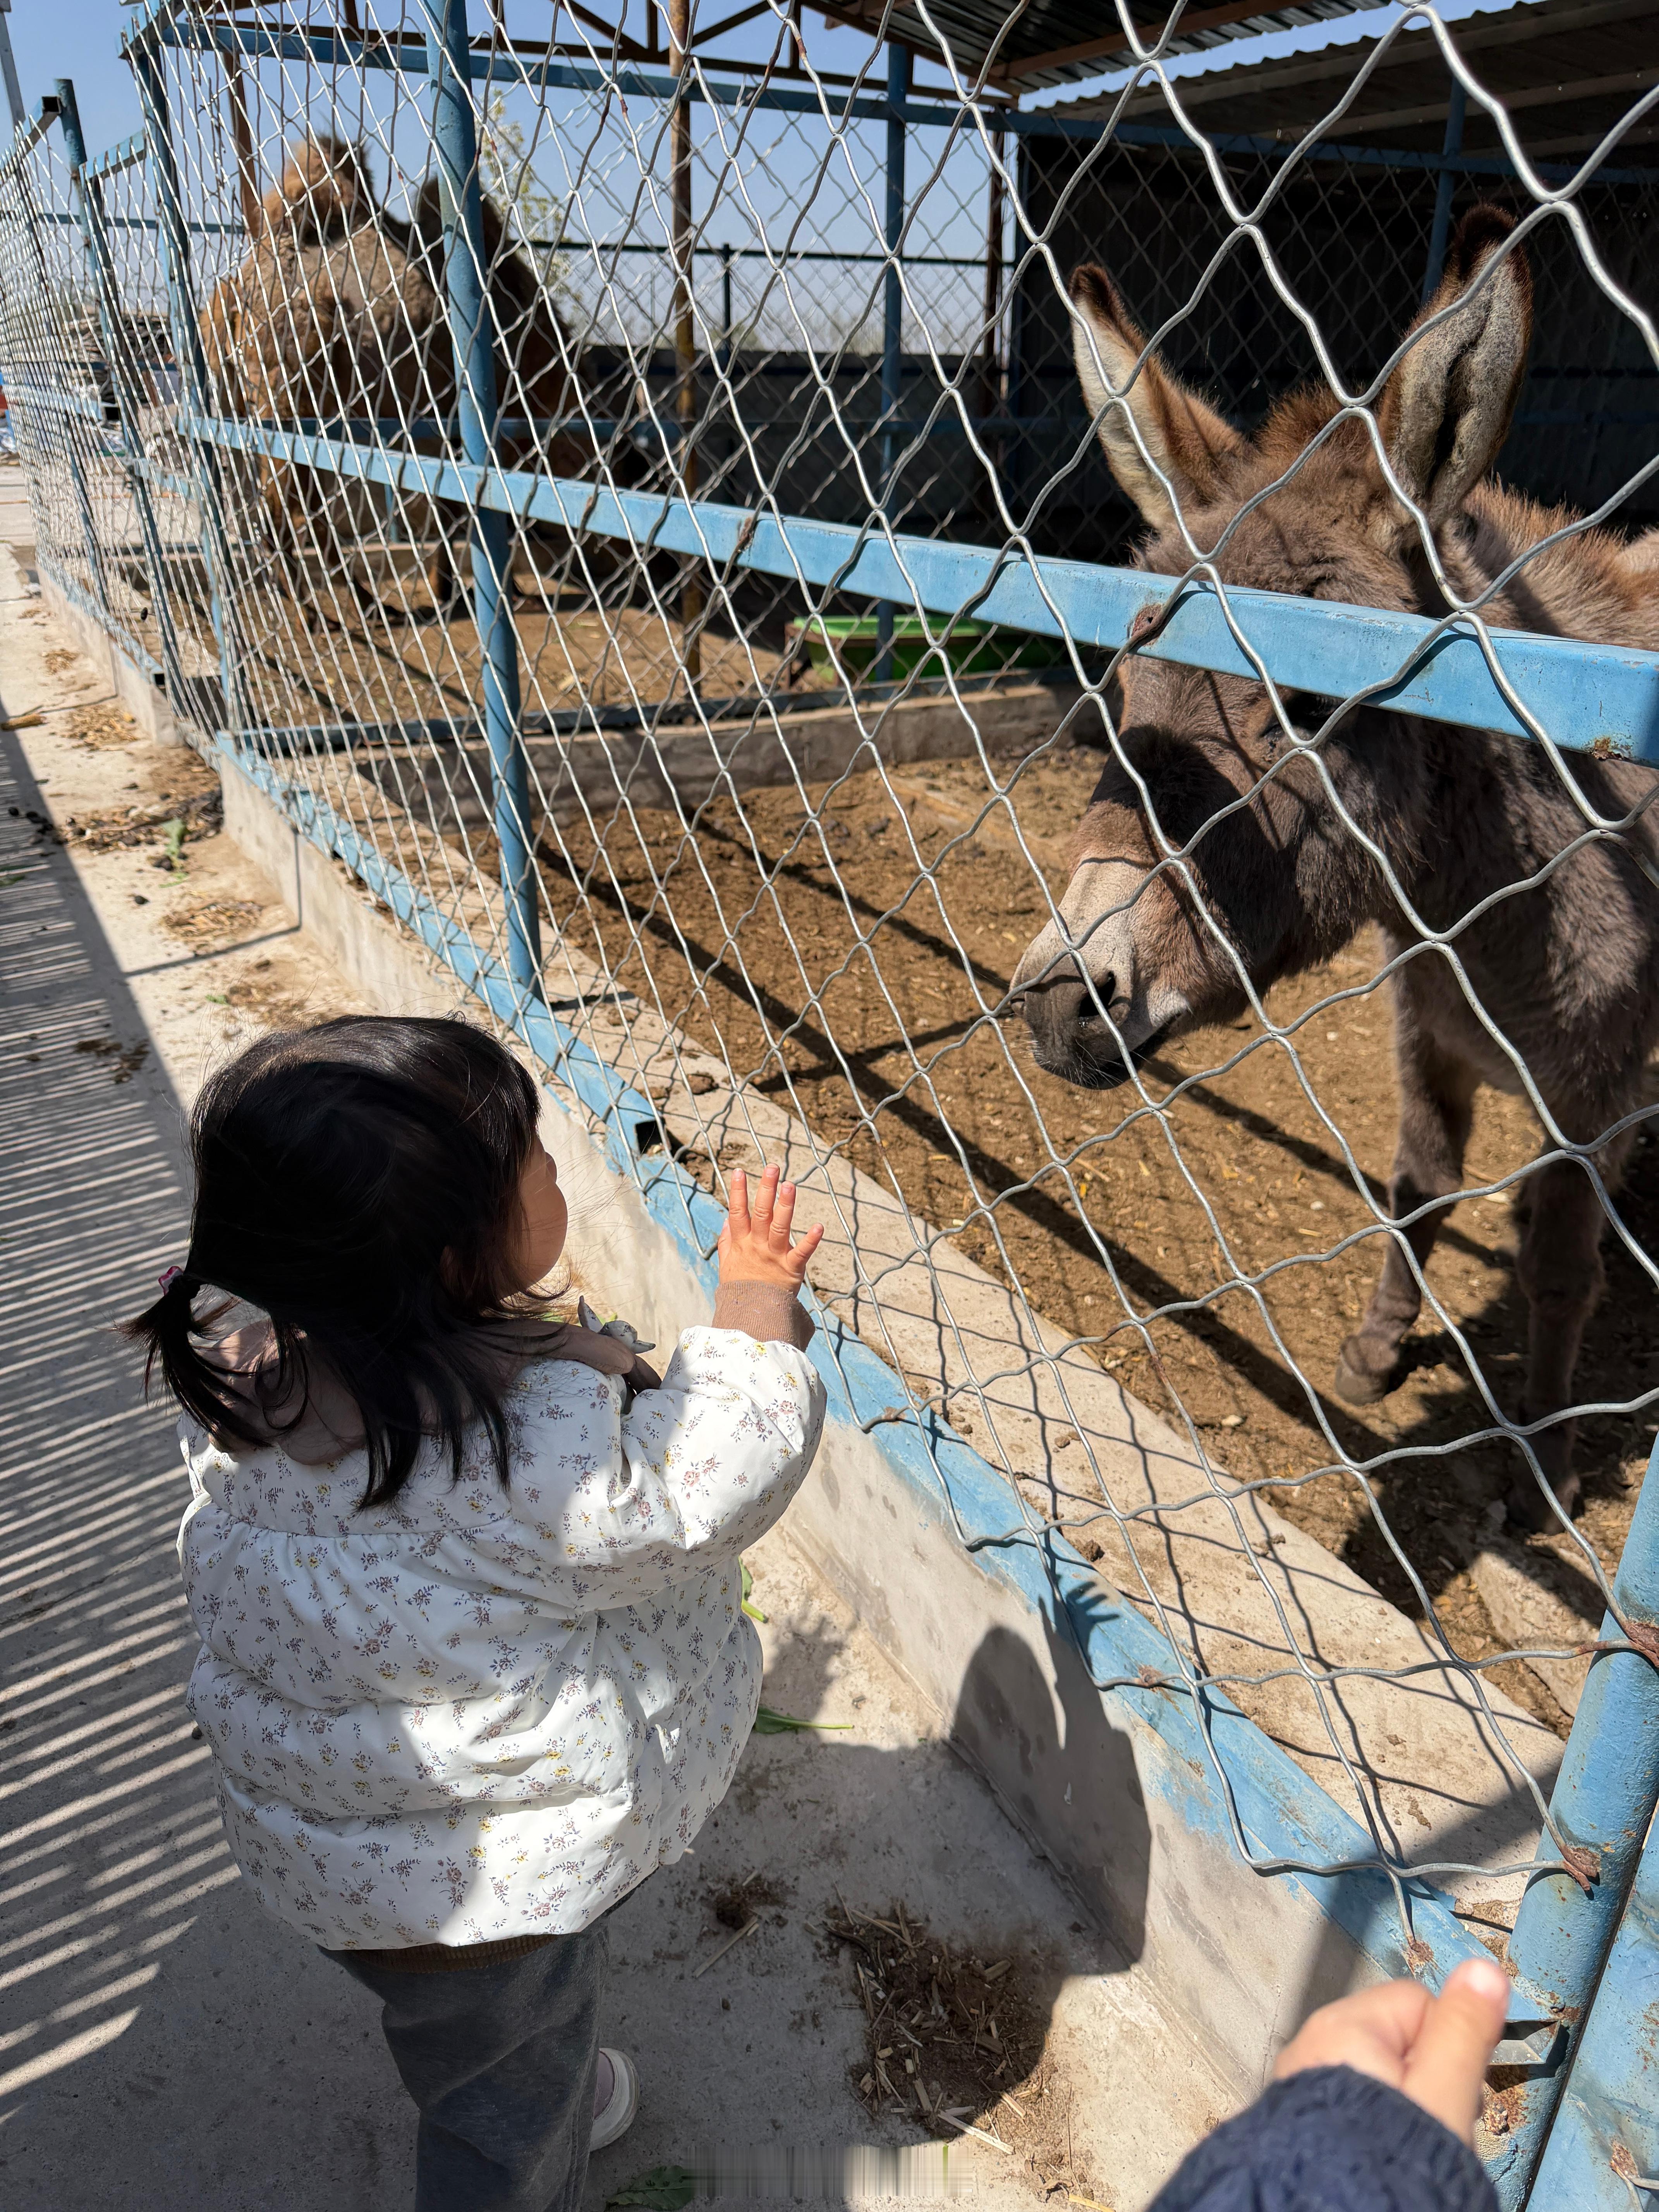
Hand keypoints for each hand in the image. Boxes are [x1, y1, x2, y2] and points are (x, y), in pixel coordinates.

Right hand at [718, 1165, 823, 1289]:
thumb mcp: (727, 1265)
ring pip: (780, 1226)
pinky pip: (802, 1252)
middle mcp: (757, 1246)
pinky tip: (819, 1226)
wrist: (753, 1316)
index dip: (738, 1191)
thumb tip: (727, 1221)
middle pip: (761, 1213)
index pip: (737, 1212)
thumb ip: (726, 1242)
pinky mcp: (792, 1268)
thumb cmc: (741, 1289)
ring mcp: (775, 1256)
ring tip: (790, 1185)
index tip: (739, 1171)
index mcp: (741, 1243)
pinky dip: (811, 1240)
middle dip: (766, 1189)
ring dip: (785, 1205)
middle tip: (772, 1167)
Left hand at [1273, 1956, 1510, 2145]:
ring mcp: (1304, 2083)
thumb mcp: (1441, 2096)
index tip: (1456, 2089)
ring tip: (1405, 2151)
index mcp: (1346, 2026)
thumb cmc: (1385, 2167)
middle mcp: (1315, 2044)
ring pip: (1379, 2080)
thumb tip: (1484, 1970)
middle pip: (1399, 2042)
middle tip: (1431, 2126)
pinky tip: (1378, 2160)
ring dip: (1401, 2111)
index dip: (1451, 2047)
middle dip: (1426, 2082)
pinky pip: (1353, 2108)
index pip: (1421, 2002)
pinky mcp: (1302, 2120)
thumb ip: (1462, 2032)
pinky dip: (1372, 2130)